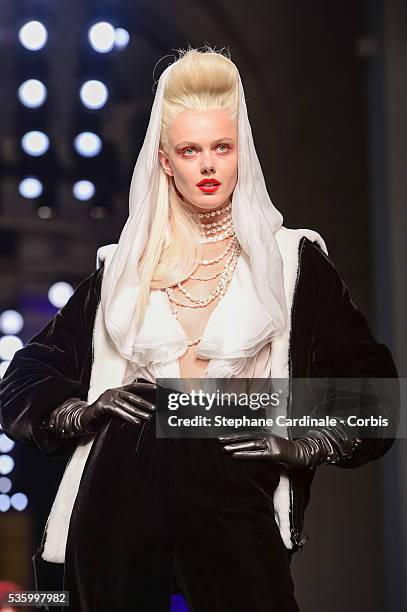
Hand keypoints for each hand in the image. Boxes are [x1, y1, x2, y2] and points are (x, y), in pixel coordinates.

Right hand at [45, 381, 156, 438]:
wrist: (84, 419)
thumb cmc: (101, 415)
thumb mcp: (115, 408)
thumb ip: (125, 407)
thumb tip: (143, 410)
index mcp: (117, 390)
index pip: (134, 386)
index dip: (145, 386)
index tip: (157, 387)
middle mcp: (113, 391)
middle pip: (132, 396)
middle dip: (144, 402)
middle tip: (154, 407)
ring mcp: (107, 397)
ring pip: (126, 405)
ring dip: (138, 411)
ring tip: (147, 416)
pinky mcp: (102, 405)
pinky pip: (118, 411)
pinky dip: (128, 416)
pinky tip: (135, 421)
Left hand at [218, 429, 360, 469]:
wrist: (309, 455)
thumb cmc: (293, 456)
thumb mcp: (276, 454)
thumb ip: (266, 453)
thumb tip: (256, 456)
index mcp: (267, 438)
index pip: (248, 436)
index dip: (236, 436)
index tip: (224, 438)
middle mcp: (268, 438)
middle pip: (246, 438)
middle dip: (232, 439)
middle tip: (218, 440)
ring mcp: (272, 444)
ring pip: (250, 445)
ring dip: (236, 446)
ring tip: (223, 448)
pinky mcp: (276, 453)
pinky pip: (258, 454)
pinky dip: (245, 454)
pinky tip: (235, 455)